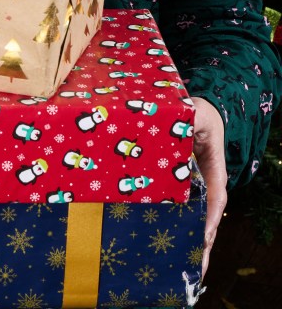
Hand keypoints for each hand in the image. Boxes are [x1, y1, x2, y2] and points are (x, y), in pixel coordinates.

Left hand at [191, 96, 226, 278]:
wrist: (193, 112)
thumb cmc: (197, 113)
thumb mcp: (196, 112)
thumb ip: (190, 118)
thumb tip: (184, 123)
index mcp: (214, 167)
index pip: (217, 195)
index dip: (211, 216)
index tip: (204, 235)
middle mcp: (206, 183)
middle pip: (207, 218)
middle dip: (202, 244)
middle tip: (195, 270)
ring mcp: (194, 188)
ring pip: (195, 220)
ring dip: (190, 244)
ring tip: (186, 272)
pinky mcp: (180, 189)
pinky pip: (179, 211)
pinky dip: (176, 229)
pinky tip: (166, 248)